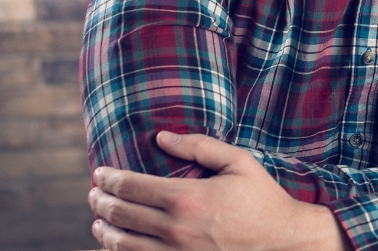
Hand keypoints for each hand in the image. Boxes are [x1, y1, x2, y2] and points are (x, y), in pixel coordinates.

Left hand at [88, 131, 347, 250]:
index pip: (130, 186)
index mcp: (186, 197)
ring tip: (98, 221)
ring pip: (122, 244)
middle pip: (120, 214)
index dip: (109, 178)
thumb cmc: (263, 199)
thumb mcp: (239, 163)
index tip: (99, 174)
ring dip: (103, 230)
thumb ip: (200, 146)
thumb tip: (162, 137)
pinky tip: (118, 245)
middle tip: (94, 194)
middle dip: (101, 202)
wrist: (283, 243)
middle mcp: (174, 229)